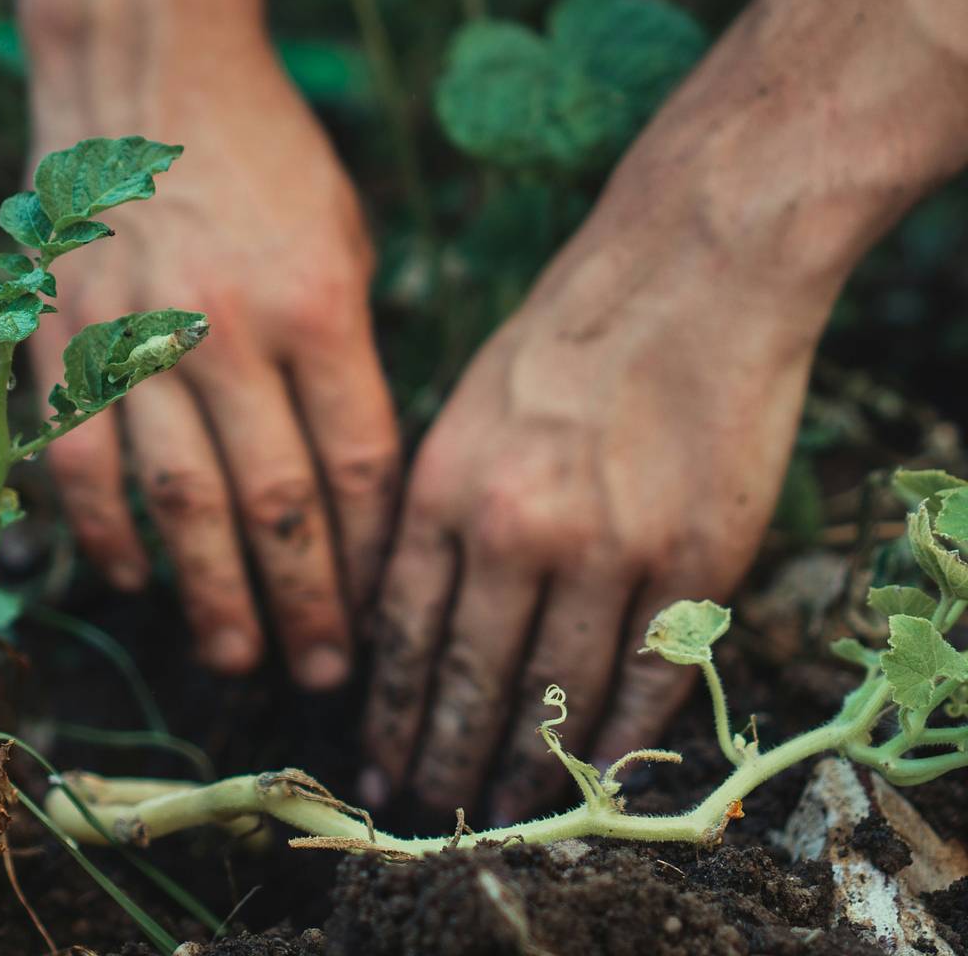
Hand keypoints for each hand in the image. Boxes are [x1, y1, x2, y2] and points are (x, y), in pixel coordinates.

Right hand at [29, 39, 399, 690]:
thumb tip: (355, 471)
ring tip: (238, 657)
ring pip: (178, 502)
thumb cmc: (269, 157)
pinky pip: (83, 458)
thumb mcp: (346, 236)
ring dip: (209, 594)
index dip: (372, 552)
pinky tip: (135, 580)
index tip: (384, 610)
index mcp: (319, 305)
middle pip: (276, 504)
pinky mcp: (66, 335)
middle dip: (306, 603)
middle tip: (323, 675)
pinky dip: (107, 531)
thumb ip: (350, 351)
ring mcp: (138, 336)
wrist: (149, 74)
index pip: (358, 464)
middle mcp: (229, 332)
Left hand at [362, 181, 831, 821]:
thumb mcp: (465, 402)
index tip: (379, 757)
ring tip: (504, 806)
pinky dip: (620, 738)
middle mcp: (515, 527)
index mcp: (444, 483)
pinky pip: (649, 679)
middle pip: (469, 678)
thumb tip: (404, 605)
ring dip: (528, 764)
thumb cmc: (568, 327)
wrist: (690, 267)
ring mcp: (609, 549)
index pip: (402, 631)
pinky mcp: (694, 559)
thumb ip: (435, 505)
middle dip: (444, 755)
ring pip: (556, 695)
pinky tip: (598, 772)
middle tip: (429, 806)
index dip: (390, 708)